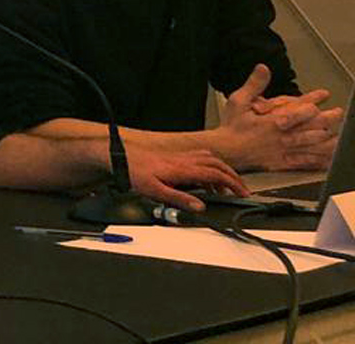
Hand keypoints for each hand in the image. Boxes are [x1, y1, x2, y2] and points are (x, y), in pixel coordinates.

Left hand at [127, 145, 244, 209]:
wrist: (120, 156)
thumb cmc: (134, 172)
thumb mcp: (155, 191)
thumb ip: (179, 199)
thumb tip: (200, 207)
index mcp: (183, 169)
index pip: (216, 174)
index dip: (233, 184)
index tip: (243, 193)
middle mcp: (184, 160)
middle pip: (218, 164)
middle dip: (234, 177)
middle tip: (243, 190)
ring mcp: (180, 157)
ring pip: (210, 159)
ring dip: (223, 171)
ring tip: (228, 187)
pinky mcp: (174, 157)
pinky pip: (200, 158)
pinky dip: (211, 167)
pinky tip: (206, 180)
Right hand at [221, 64, 343, 170]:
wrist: (225, 151)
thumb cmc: (231, 126)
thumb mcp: (238, 100)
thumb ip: (253, 84)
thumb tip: (263, 68)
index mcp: (274, 120)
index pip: (300, 109)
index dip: (315, 100)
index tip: (324, 94)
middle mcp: (283, 136)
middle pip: (313, 127)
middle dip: (329, 119)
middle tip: (338, 113)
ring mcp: (285, 150)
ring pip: (314, 146)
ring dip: (329, 140)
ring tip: (340, 136)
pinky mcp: (284, 163)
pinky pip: (306, 162)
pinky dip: (320, 160)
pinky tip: (328, 159)